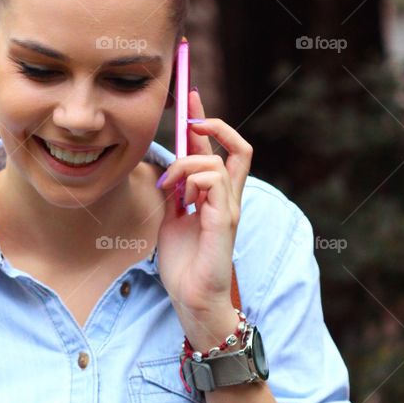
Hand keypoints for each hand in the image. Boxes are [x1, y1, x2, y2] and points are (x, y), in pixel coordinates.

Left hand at [155, 90, 252, 330]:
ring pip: (216, 162)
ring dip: (186, 164)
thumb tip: (167, 172)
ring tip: (168, 185)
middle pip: (236, 146)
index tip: (190, 102)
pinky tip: (178, 198)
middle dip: (210, 122)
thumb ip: (175, 196)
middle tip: (189, 116)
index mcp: (216, 198)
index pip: (219, 150)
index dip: (206, 123)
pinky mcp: (223, 222)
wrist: (191, 299)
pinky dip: (193, 180)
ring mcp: (228, 210)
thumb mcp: (172, 221)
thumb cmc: (184, 266)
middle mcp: (228, 199)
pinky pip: (214, 183)